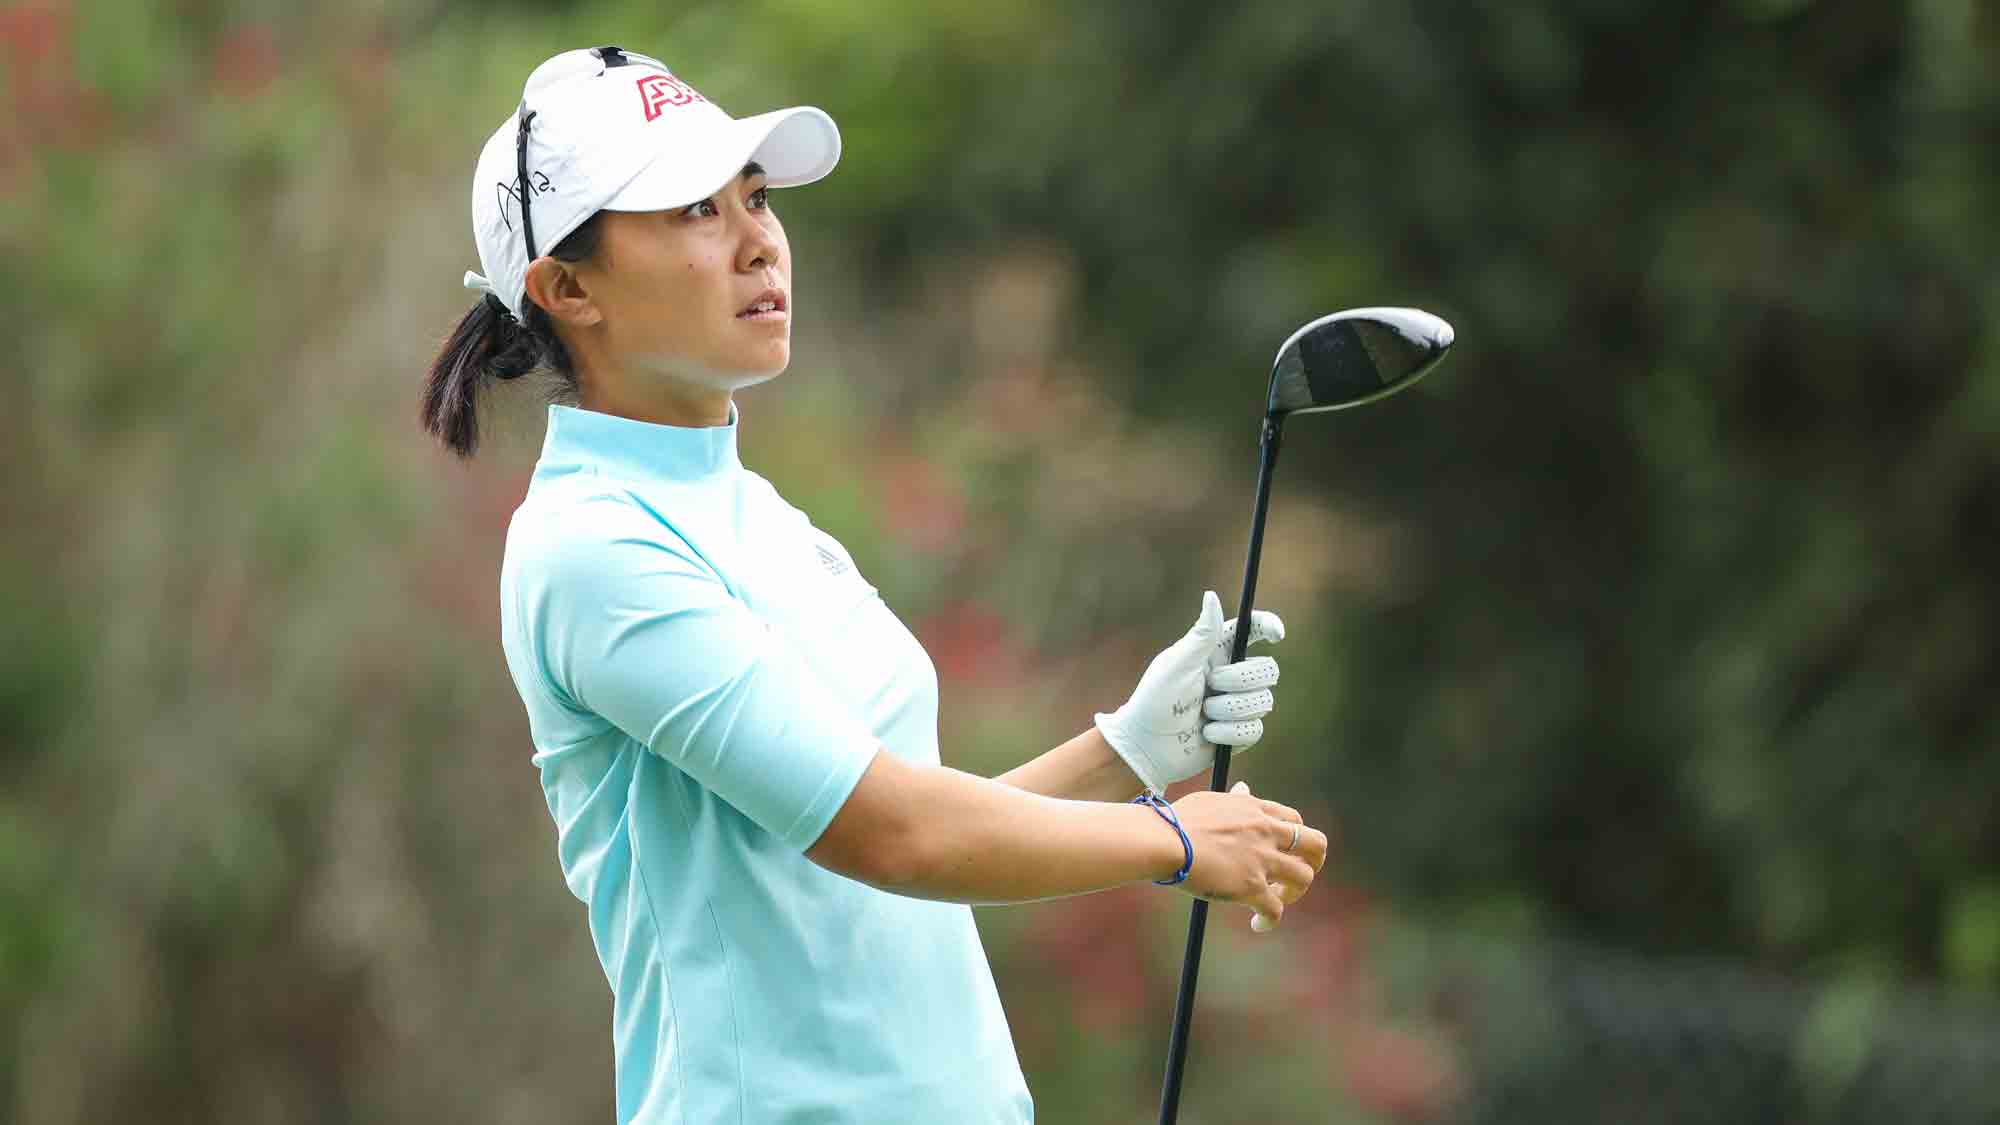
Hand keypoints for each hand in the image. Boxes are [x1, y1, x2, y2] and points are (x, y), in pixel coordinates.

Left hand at [1095, 590, 1283, 795]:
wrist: (1146, 746)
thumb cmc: (1154, 700)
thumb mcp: (1177, 664)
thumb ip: (1201, 634)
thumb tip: (1211, 595)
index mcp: (1217, 652)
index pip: (1253, 631)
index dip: (1269, 627)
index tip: (1276, 634)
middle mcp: (1232, 676)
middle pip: (1268, 669)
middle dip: (1240, 680)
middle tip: (1211, 686)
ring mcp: (1238, 705)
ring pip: (1264, 701)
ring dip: (1229, 709)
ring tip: (1202, 714)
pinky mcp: (1239, 733)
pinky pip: (1255, 729)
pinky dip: (1228, 733)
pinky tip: (1206, 734)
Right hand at [1171, 781, 1326, 931]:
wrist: (1163, 840)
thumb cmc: (1177, 821)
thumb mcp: (1212, 800)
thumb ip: (1234, 799)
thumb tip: (1243, 789)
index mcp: (1256, 809)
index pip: (1294, 820)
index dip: (1294, 838)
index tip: (1282, 851)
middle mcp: (1266, 831)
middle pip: (1315, 844)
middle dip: (1314, 862)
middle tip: (1297, 876)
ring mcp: (1262, 859)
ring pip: (1304, 878)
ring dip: (1294, 892)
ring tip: (1275, 899)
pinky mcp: (1251, 887)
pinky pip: (1276, 910)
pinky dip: (1270, 920)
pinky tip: (1259, 924)